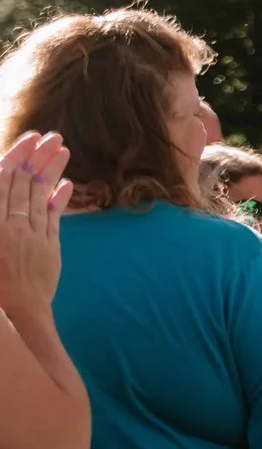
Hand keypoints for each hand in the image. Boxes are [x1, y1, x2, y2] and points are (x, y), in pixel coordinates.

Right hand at [0, 132, 70, 320]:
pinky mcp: (49, 248)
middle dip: (38, 157)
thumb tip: (7, 178)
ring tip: (63, 149)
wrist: (14, 313)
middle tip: (51, 135)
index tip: (30, 139)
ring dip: (53, 170)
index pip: (3, 181)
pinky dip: (60, 199)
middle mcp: (11, 226)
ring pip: (43, 196)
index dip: (17, 156)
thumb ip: (1, 209)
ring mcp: (33, 236)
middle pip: (25, 183)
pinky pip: (55, 218)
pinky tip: (67, 183)